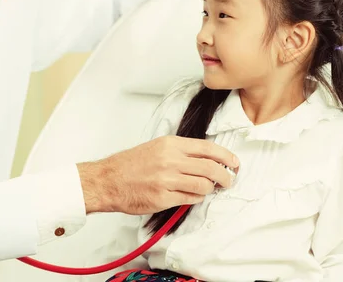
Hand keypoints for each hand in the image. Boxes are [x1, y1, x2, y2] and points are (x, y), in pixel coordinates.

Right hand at [77, 135, 238, 214]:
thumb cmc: (130, 164)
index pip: (208, 148)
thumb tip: (206, 158)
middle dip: (225, 177)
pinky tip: (192, 195)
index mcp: (170, 144)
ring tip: (208, 189)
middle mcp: (170, 160)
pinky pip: (190, 199)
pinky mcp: (163, 198)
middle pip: (211, 168)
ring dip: (210, 189)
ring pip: (203, 185)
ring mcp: (167, 180)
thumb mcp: (156, 147)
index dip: (226, 157)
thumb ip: (180, 151)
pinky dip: (196, 198)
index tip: (234, 163)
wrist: (108, 180)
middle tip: (228, 181)